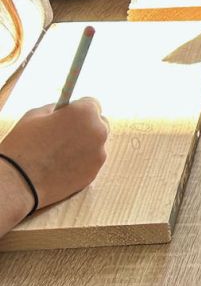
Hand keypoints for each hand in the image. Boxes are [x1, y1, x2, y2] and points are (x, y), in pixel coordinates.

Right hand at [0, 98, 107, 224]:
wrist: (17, 182)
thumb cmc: (23, 145)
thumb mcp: (35, 116)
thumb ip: (56, 109)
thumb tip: (65, 109)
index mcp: (85, 112)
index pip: (92, 103)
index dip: (79, 108)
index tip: (70, 115)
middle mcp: (98, 131)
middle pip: (99, 123)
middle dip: (86, 126)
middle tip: (66, 134)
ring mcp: (99, 153)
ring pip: (96, 144)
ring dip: (84, 145)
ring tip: (60, 153)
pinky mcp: (94, 172)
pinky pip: (91, 162)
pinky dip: (81, 162)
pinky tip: (62, 166)